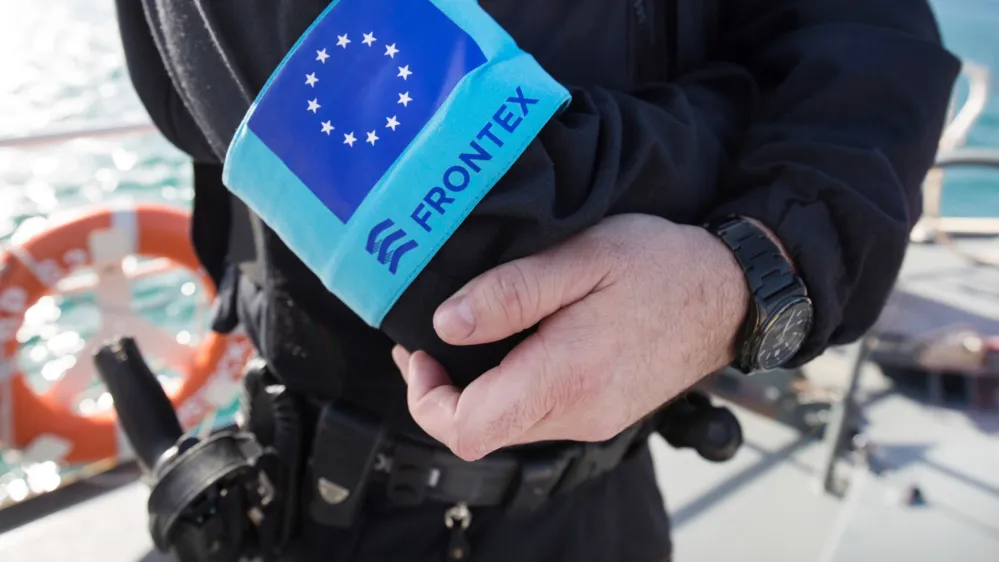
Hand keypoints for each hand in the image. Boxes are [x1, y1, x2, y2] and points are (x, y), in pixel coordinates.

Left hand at [392, 213, 750, 461]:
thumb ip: (510, 292)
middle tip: (434, 337)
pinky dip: (512, 387)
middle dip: (444, 391)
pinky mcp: (604, 412)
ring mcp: (593, 419)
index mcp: (565, 379)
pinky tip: (516, 345)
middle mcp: (578, 415)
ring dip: (479, 389)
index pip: (466, 428)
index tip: (421, 351)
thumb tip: (446, 324)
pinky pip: (539, 414)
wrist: (732, 294)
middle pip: (481, 432)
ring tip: (471, 333)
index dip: (426, 397)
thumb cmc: (662, 267)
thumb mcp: (582, 257)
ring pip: (508, 425)